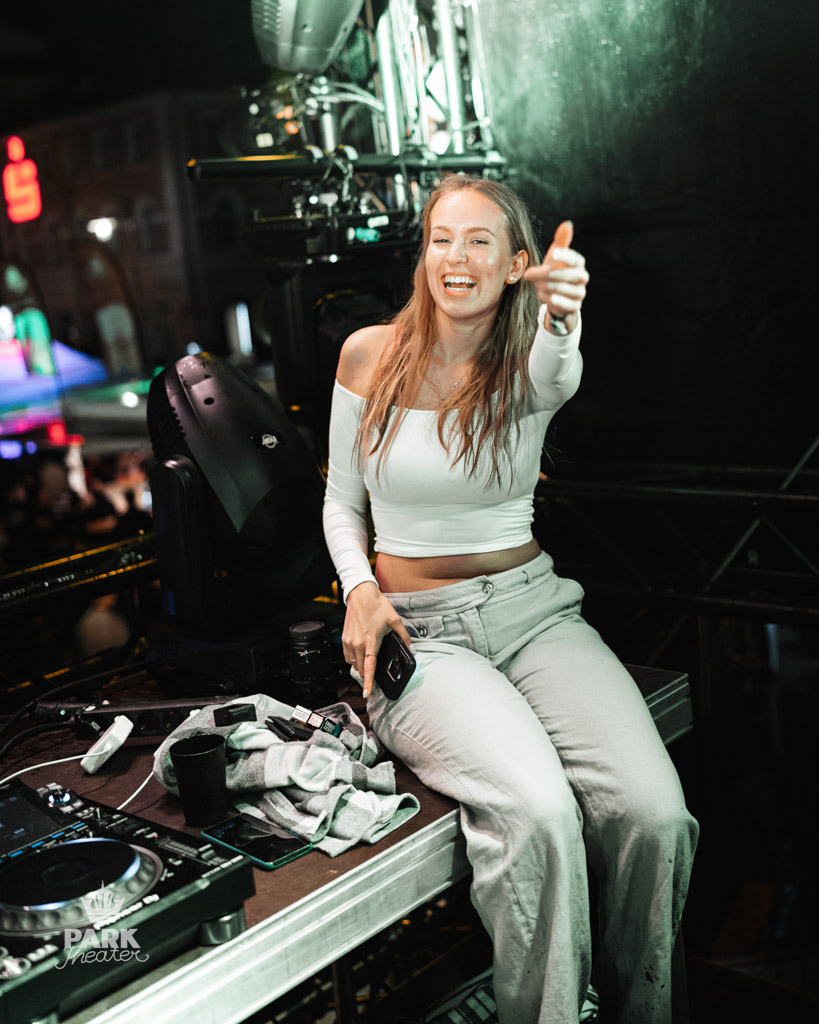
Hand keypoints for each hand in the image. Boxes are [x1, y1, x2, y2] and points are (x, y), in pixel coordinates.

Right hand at [341, 582, 412, 697]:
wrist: (360, 594)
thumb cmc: (377, 605)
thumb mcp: (395, 620)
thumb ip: (404, 636)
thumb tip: (411, 648)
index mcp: (372, 641)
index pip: (369, 667)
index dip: (369, 683)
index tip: (368, 694)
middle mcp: (358, 643)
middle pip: (361, 669)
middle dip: (368, 674)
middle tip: (375, 672)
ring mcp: (349, 641)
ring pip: (353, 664)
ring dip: (360, 666)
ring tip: (368, 660)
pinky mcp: (344, 638)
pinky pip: (347, 656)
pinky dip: (353, 659)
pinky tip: (361, 653)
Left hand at [522, 220, 588, 326]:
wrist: (558, 297)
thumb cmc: (556, 271)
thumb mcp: (556, 257)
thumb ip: (561, 241)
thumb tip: (567, 224)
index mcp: (579, 263)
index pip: (575, 259)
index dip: (565, 256)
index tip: (553, 253)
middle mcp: (582, 278)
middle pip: (565, 275)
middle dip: (544, 275)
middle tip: (528, 274)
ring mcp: (580, 293)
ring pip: (561, 289)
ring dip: (544, 287)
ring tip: (536, 286)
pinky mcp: (574, 307)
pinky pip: (561, 303)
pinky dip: (550, 299)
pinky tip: (542, 295)